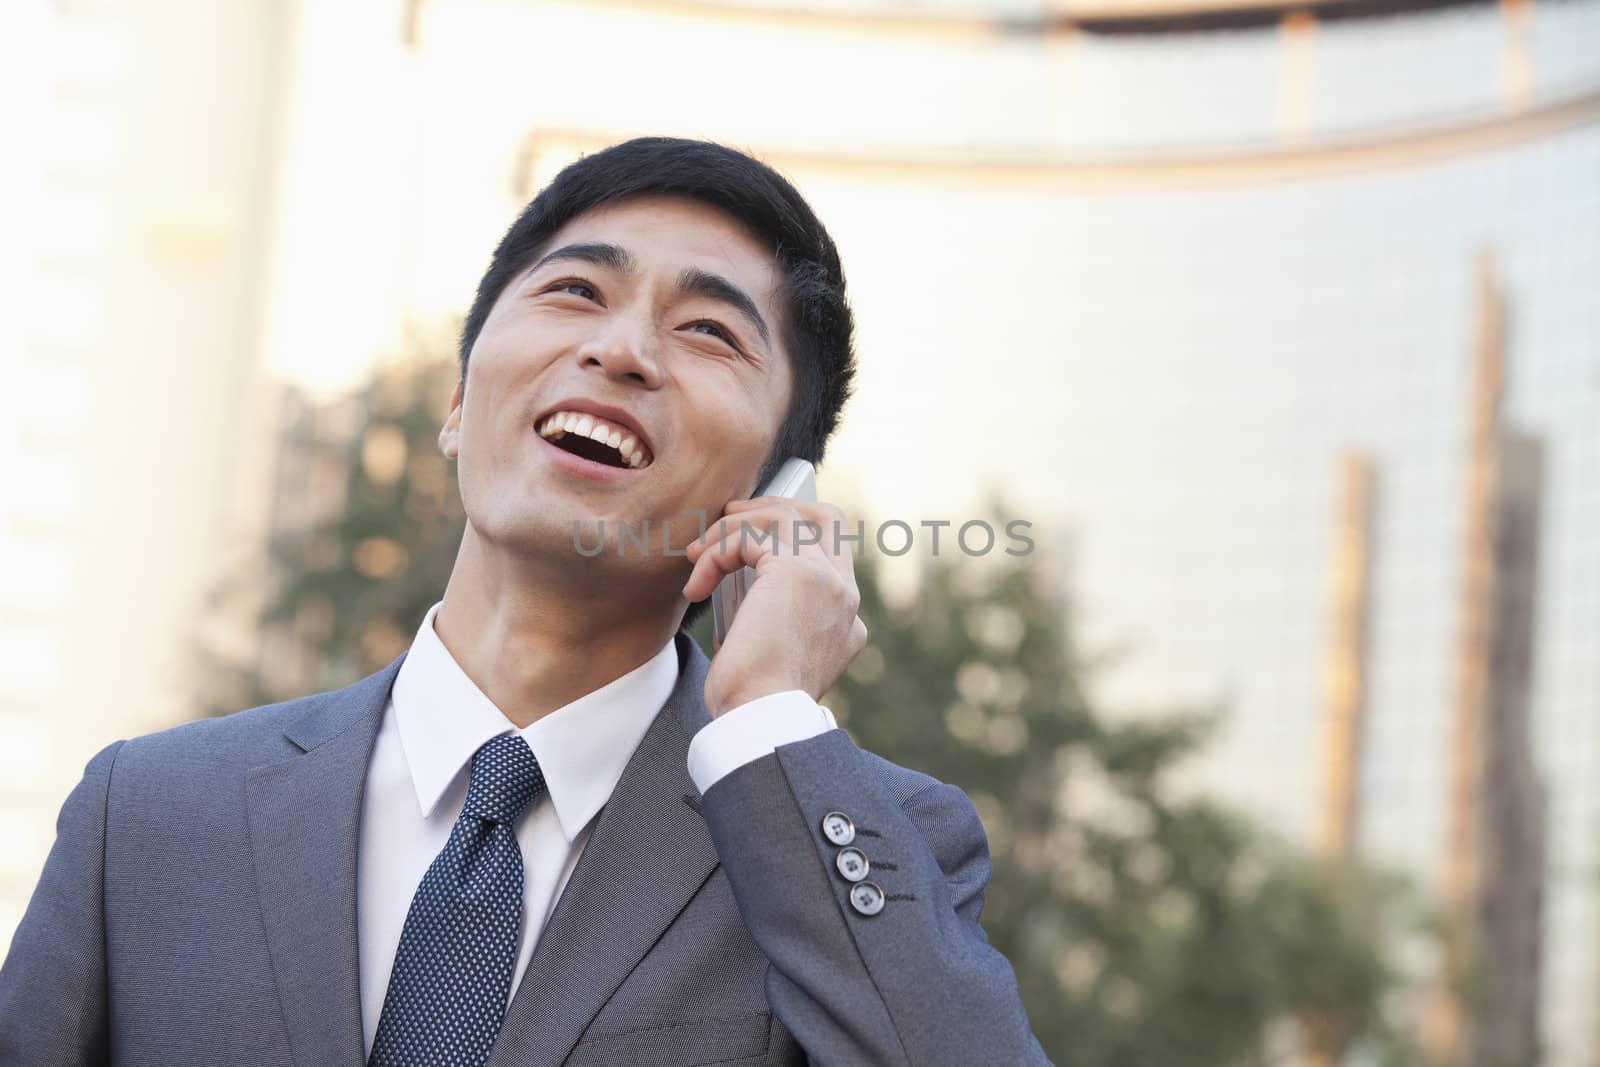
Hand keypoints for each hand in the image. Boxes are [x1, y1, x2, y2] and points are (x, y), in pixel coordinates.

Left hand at [681, 498, 867, 717]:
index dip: (789, 535)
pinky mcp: (799, 572)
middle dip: (773, 509)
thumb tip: (733, 579)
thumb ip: (768, 612)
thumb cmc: (752, 701)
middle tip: (730, 520)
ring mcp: (829, 581)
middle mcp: (846, 596)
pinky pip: (752, 535)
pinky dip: (718, 550)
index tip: (746, 545)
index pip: (831, 551)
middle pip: (824, 517)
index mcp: (845, 619)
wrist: (760, 721)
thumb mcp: (767, 649)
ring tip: (698, 557)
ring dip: (732, 531)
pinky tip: (697, 582)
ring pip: (784, 517)